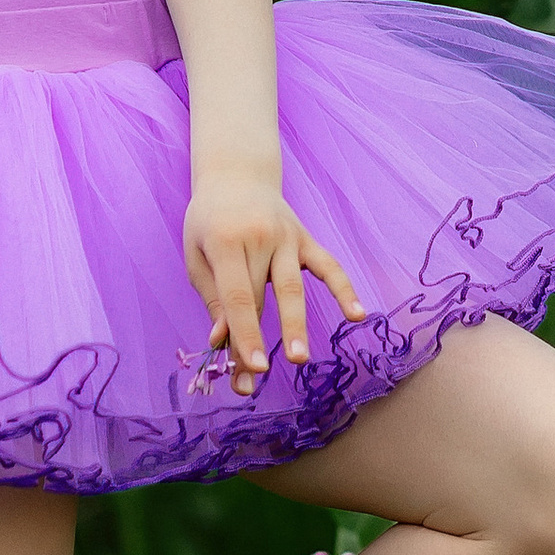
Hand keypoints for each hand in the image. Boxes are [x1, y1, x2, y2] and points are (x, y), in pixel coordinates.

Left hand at [184, 163, 361, 394]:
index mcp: (226, 241)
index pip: (237, 295)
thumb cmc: (209, 222)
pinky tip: (358, 315)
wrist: (237, 176)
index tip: (250, 367)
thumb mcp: (197, 254)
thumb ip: (212, 297)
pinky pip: (329, 265)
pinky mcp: (306, 239)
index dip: (244, 332)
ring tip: (299, 358)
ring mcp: (287, 237)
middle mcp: (260, 238)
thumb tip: (221, 340)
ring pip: (294, 286)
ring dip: (296, 324)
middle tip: (257, 379)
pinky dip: (344, 289)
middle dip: (258, 341)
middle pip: (261, 297)